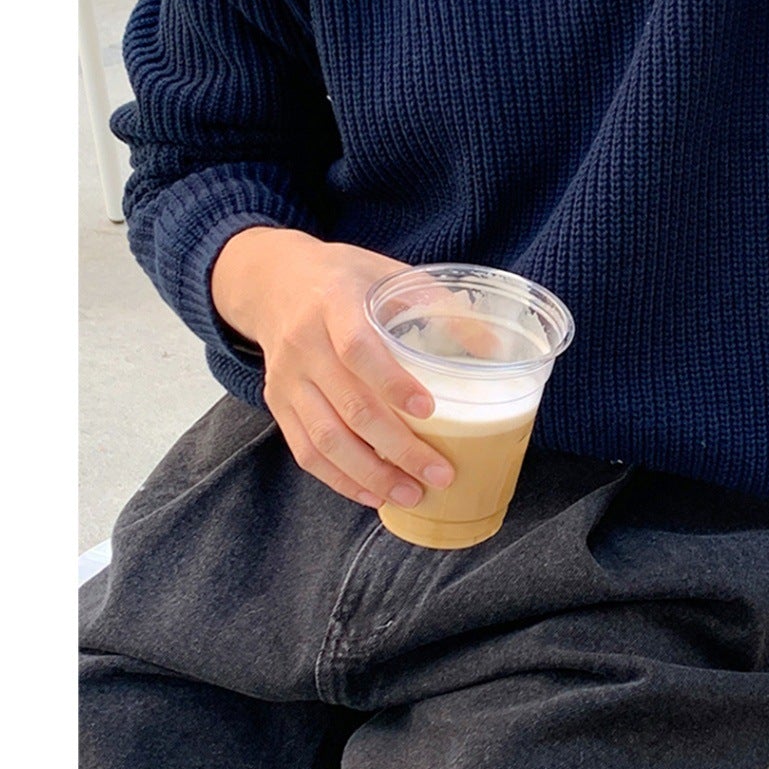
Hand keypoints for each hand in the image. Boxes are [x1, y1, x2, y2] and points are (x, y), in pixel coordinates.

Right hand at [210, 228, 455, 510]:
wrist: (275, 281)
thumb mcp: (391, 274)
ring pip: (325, 438)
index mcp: (334, 303)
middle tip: (440, 473)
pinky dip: (338, 478)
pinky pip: (305, 450)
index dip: (392, 382)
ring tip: (411, 493)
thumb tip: (494, 348)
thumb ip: (439, 306)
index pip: (358, 349)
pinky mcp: (278, 403)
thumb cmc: (346, 279)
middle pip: (349, 406)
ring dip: (370, 474)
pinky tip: (372, 493)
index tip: (429, 409)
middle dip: (397, 448)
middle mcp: (305, 344)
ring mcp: (288, 378)